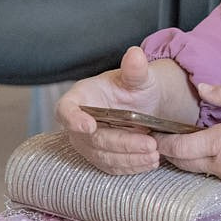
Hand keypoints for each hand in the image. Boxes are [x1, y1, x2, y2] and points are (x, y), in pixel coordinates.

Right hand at [57, 47, 189, 173]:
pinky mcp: (101, 157)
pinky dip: (131, 166)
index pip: (66, 110)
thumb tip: (135, 53)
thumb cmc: (133, 88)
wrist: (142, 105)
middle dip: (121, 143)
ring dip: (129, 158)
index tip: (89, 126)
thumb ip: (135, 69)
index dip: (73, 119)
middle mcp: (78, 123)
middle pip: (91, 139)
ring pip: (103, 156)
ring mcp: (88, 143)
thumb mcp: (138, 78)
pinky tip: (150, 162)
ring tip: (154, 155)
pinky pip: (112, 167)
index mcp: (80, 98)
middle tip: (149, 144)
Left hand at [154, 83, 220, 184]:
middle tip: (161, 136)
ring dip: (187, 157)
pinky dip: (204, 162)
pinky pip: (215, 172)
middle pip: (183, 162)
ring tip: (182, 140)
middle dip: (169, 151)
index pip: (179, 146)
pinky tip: (208, 149)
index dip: (162, 140)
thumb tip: (202, 88)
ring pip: (198, 169)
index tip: (153, 131)